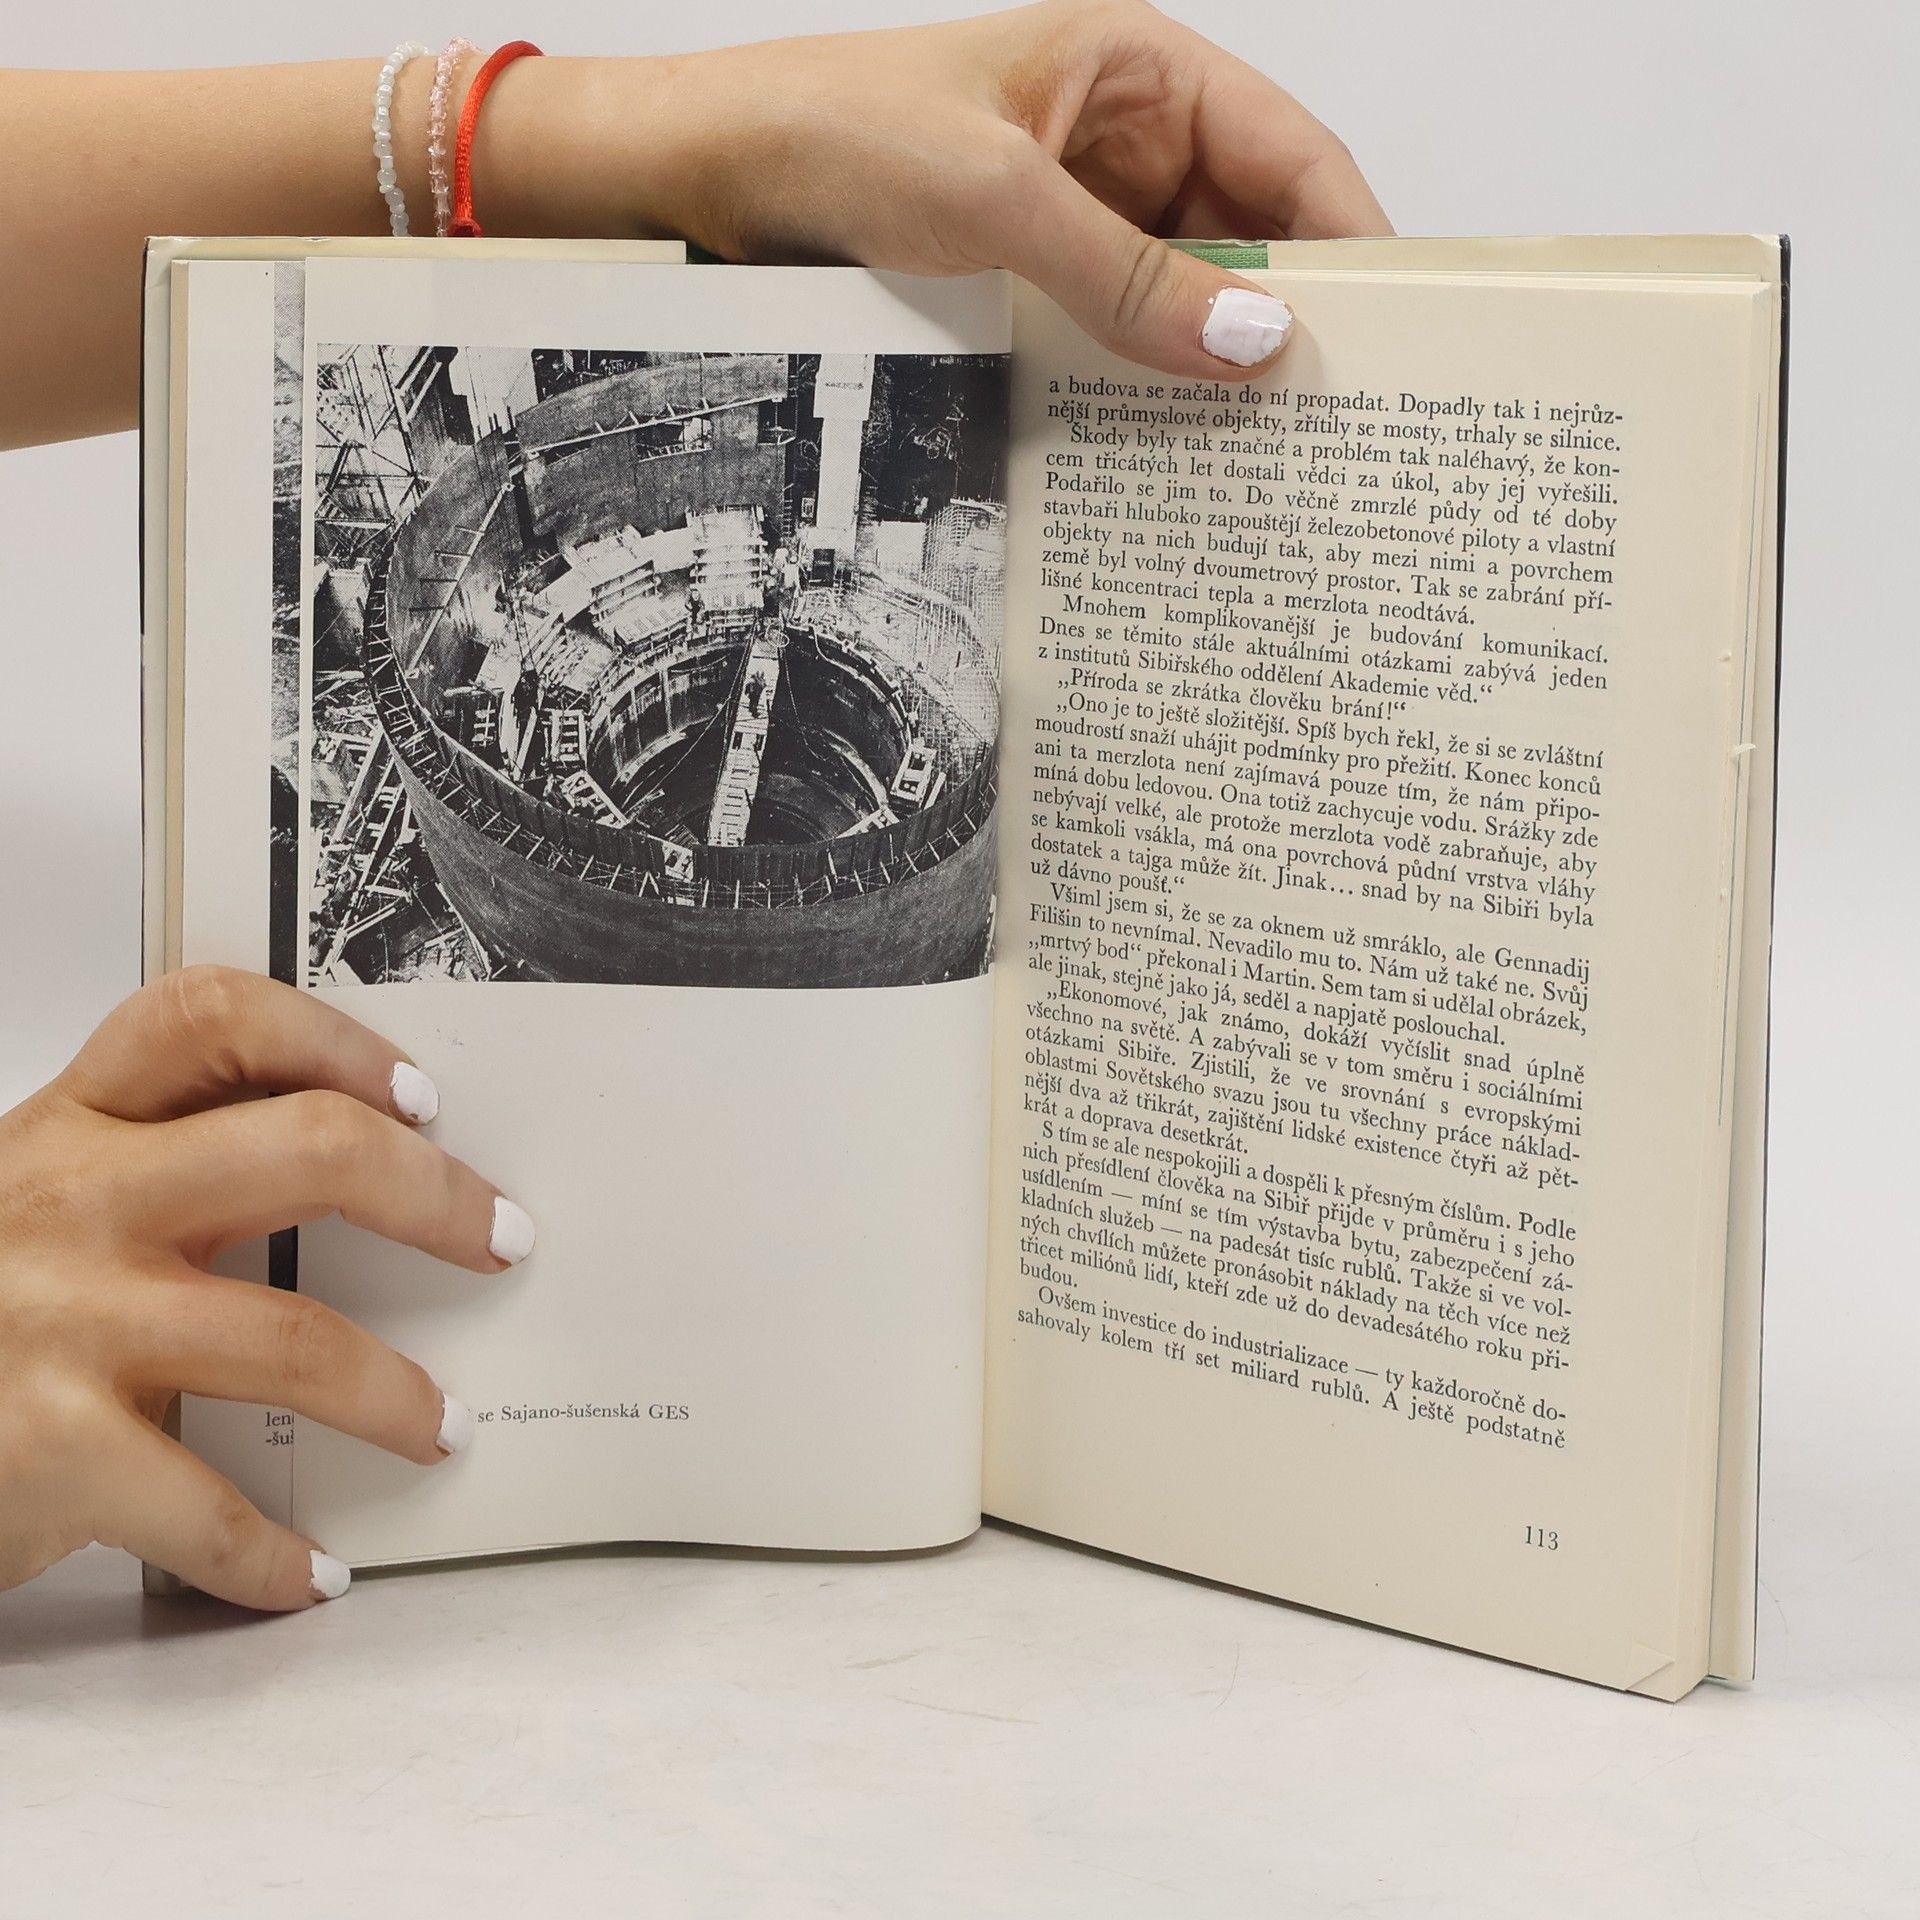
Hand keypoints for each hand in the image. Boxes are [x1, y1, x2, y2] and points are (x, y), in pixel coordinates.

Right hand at [0, 968, 533, 1609]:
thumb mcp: (39, 1202)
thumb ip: (159, 1167)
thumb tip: (362, 1162)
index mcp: (74, 1125)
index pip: (211, 1020)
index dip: (333, 1039)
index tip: (422, 1096)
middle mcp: (72, 1199)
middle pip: (306, 1149)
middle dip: (432, 1196)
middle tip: (499, 1237)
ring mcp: (62, 1322)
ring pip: (292, 1339)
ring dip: (393, 1396)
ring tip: (441, 1427)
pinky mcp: (47, 1446)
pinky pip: (205, 1508)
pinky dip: (275, 1556)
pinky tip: (314, 1572)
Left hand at [506, 1, 1389, 375]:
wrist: (703, 177)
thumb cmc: (836, 131)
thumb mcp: (998, 197)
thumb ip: (1129, 277)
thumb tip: (1256, 345)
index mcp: (1146, 73)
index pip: (1296, 156)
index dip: (1357, 245)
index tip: (1400, 340)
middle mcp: (1128, 145)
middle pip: (1255, 241)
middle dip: (1291, 328)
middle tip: (1336, 431)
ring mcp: (1081, 221)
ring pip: (1187, 303)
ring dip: (1212, 374)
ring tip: (1262, 463)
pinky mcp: (1034, 286)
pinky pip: (1117, 341)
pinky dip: (1141, 392)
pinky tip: (1161, 453)